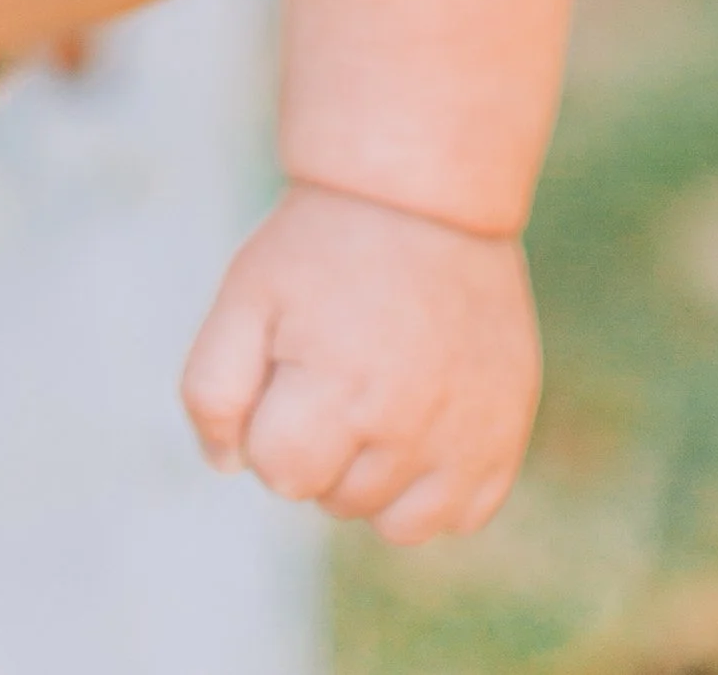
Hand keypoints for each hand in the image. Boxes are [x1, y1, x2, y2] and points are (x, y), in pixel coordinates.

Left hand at [181, 182, 538, 544]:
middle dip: (321, 445)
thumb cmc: (323, 248)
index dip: (271, 421)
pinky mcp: (505, 436)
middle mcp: (409, 424)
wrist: (425, 196)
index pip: (279, 472)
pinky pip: (459, 514)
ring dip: (373, 472)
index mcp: (337, 389)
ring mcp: (466, 436)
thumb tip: (227, 464)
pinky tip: (422, 420)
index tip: (289, 366)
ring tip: (377, 391)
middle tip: (337, 364)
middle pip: (334, 499)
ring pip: (394, 522)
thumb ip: (212, 389)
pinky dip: (434, 486)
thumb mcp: (244, 295)